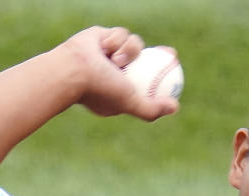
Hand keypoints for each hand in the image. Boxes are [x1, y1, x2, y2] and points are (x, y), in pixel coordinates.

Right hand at [59, 26, 179, 120]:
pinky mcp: (101, 37)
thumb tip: (175, 107)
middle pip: (144, 59)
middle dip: (159, 54)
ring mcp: (108, 54)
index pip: (148, 80)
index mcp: (121, 89)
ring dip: (129, 50)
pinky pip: (121, 33)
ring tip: (117, 61)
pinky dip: (116, 40)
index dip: (163, 74)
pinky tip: (105, 48)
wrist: (73, 70)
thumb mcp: (131, 102)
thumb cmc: (101, 89)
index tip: (175, 70)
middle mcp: (115, 72)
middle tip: (170, 53)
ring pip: (134, 43)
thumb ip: (151, 109)